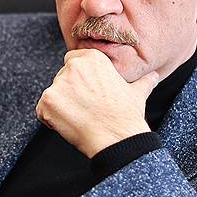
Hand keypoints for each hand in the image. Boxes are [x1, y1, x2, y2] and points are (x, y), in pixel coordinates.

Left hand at [36, 49, 158, 156]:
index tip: (88, 93)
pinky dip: (51, 120)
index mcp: (92, 58)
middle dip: (69, 93)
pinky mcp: (47, 101)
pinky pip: (42, 110)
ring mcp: (58, 84)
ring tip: (81, 118)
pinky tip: (70, 125)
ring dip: (61, 107)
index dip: (79, 79)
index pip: (73, 61)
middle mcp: (73, 67)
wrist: (117, 138)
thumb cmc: (127, 115)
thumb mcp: (137, 92)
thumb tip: (154, 76)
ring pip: (53, 95)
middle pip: (61, 78)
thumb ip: (142, 81)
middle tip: (86, 109)